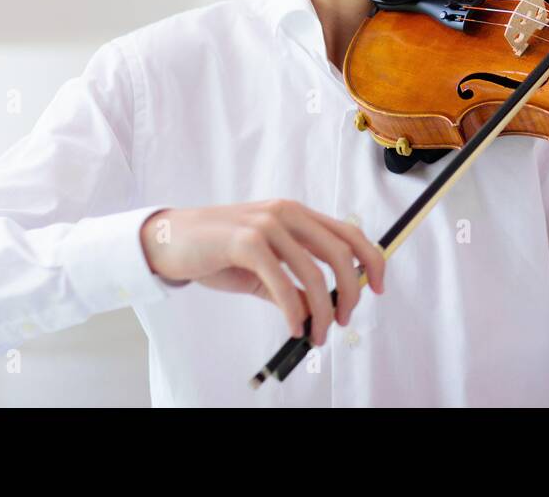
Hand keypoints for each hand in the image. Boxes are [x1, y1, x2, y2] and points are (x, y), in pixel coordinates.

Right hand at [140, 200, 385, 345]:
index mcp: (297, 214)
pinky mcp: (245, 242)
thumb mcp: (263, 266)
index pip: (350, 233)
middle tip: (342, 321)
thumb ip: (293, 283)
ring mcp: (267, 224)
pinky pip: (282, 283)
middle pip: (341, 253)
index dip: (373, 260)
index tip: (379, 289)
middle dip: (350, 293)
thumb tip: (319, 312)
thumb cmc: (217, 252)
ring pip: (314, 273)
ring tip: (316, 335)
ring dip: (322, 312)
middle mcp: (287, 213)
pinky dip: (293, 311)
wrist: (169, 240)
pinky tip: (294, 328)